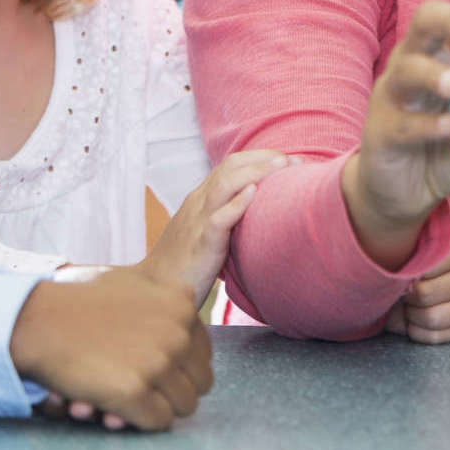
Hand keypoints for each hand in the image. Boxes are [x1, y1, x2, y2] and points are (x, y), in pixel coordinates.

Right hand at [9, 266, 213, 431]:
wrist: (34, 322)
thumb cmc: (76, 303)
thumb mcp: (132, 284)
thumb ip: (165, 303)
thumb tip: (186, 325)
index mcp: (182, 302)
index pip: (204, 354)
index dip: (181, 369)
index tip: (155, 373)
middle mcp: (179, 330)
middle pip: (200, 383)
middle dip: (173, 391)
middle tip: (142, 392)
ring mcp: (159, 361)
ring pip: (184, 406)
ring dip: (156, 408)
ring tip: (125, 399)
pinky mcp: (135, 390)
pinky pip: (160, 422)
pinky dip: (140, 422)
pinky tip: (116, 410)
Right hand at [142, 150, 290, 305]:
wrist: (157, 290)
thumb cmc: (186, 264)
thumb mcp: (207, 231)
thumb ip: (227, 216)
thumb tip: (258, 211)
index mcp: (201, 200)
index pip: (230, 166)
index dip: (259, 158)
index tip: (288, 160)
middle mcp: (198, 204)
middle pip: (229, 168)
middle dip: (262, 159)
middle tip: (292, 161)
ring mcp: (198, 222)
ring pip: (224, 185)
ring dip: (255, 172)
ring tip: (281, 166)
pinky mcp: (201, 244)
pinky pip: (218, 219)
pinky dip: (236, 204)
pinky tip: (254, 194)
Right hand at [341, 0, 449, 258]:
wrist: (404, 191)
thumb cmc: (446, 150)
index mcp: (448, 53)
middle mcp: (417, 62)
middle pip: (429, 19)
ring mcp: (395, 94)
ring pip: (408, 68)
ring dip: (436, 73)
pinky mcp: (381, 129)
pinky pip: (402, 121)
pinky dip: (427, 123)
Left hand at [385, 235, 449, 343]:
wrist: (415, 285)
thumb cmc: (407, 268)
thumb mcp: (404, 257)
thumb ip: (402, 263)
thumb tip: (402, 286)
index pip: (423, 267)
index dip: (403, 276)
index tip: (400, 273)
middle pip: (425, 293)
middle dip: (406, 298)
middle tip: (404, 293)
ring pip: (432, 318)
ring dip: (411, 316)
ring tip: (409, 307)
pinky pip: (435, 337)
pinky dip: (417, 332)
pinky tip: (415, 322)